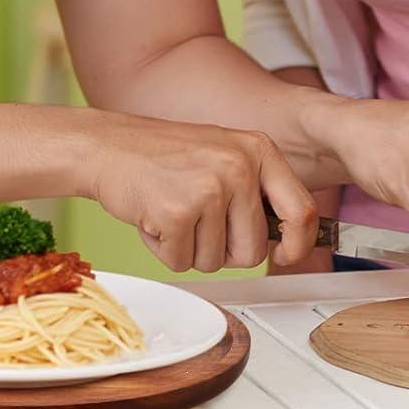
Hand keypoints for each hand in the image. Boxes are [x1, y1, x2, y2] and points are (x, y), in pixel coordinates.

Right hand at [83, 112, 316, 272]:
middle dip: (224, 251)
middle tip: (196, 223)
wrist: (107, 146)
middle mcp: (240, 166)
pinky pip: (181, 262)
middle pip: (253, 251)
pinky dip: (164, 251)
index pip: (301, 210)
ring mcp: (209, 189)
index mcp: (258, 149)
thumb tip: (289, 239)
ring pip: (215, 261)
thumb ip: (256, 190)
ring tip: (172, 212)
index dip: (297, 244)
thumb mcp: (224, 155)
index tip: (285, 255)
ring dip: (189, 249)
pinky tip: (154, 218)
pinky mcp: (178, 213)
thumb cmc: (163, 155)